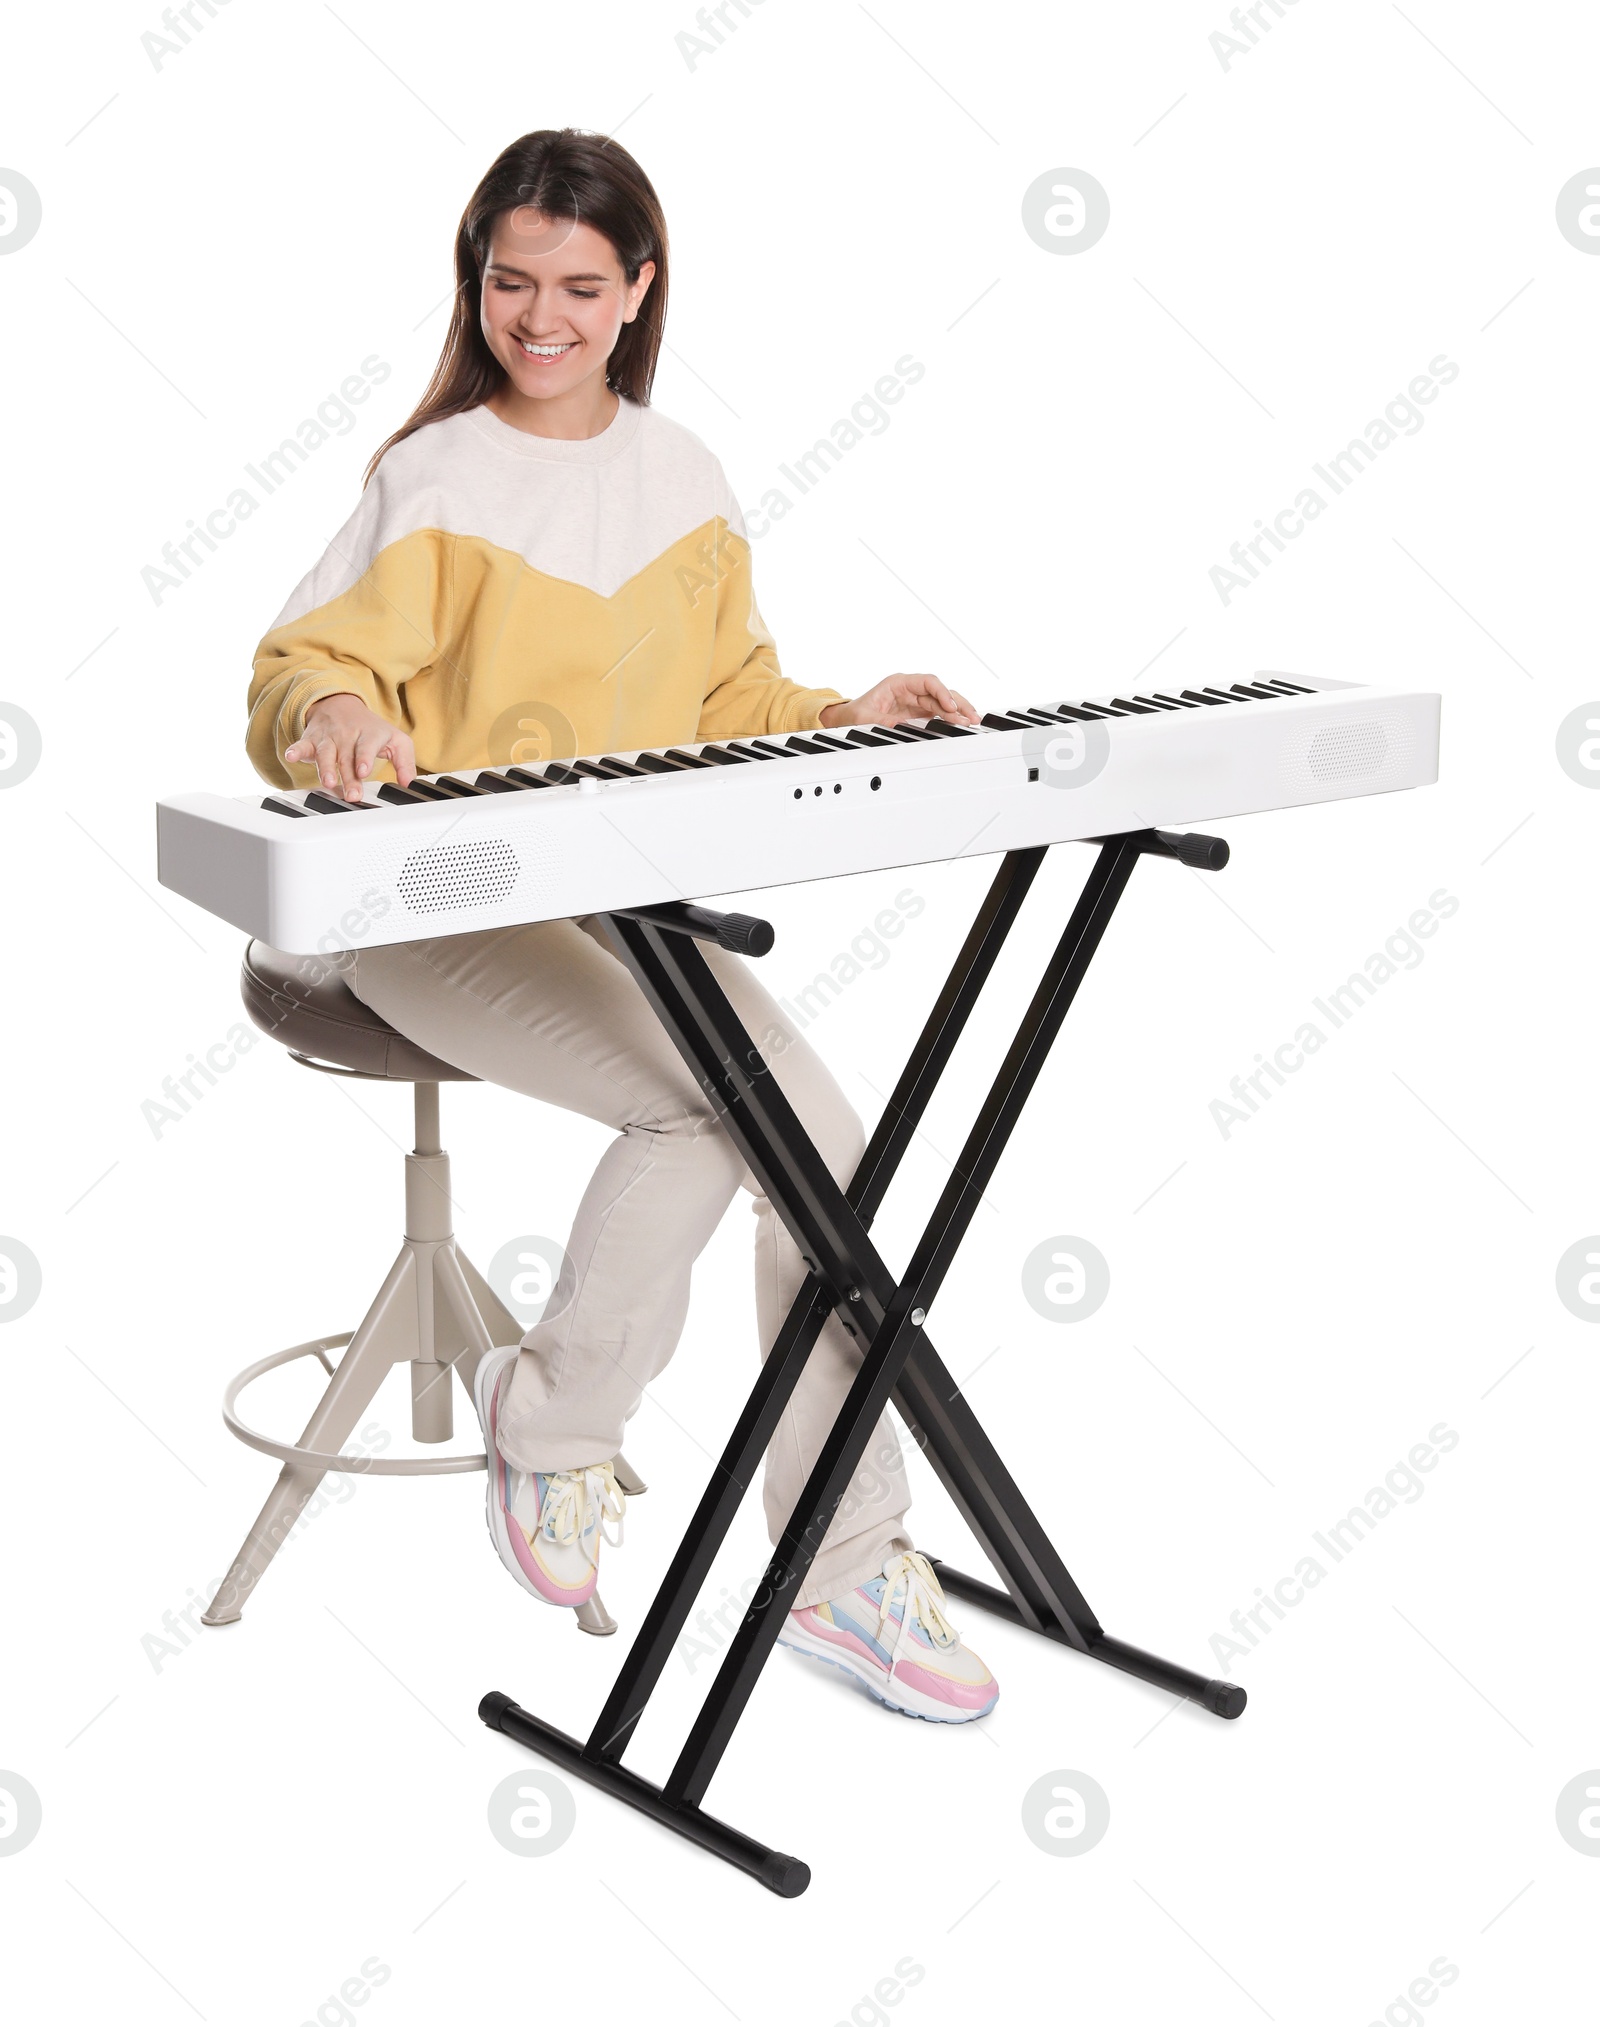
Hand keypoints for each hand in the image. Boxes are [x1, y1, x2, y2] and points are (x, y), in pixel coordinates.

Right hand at [284, 693, 416, 801]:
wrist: (341, 704)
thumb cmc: (371, 730)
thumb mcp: (395, 741)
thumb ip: (405, 762)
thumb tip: (409, 782)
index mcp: (370, 734)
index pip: (367, 745)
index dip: (364, 757)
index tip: (363, 771)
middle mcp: (348, 735)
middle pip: (347, 758)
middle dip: (348, 777)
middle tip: (352, 795)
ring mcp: (329, 737)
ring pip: (326, 753)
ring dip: (325, 768)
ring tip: (328, 782)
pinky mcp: (312, 740)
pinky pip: (302, 744)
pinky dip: (296, 750)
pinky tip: (291, 756)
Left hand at [818, 673, 979, 730]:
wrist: (847, 721)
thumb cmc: (854, 715)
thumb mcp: (864, 718)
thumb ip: (881, 721)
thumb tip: (898, 725)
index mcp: (898, 683)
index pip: (927, 682)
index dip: (941, 693)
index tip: (950, 707)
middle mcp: (909, 689)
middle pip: (940, 691)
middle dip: (956, 702)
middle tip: (970, 717)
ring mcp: (915, 700)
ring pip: (942, 701)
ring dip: (958, 710)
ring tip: (972, 720)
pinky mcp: (917, 712)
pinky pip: (938, 712)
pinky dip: (950, 717)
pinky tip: (962, 722)